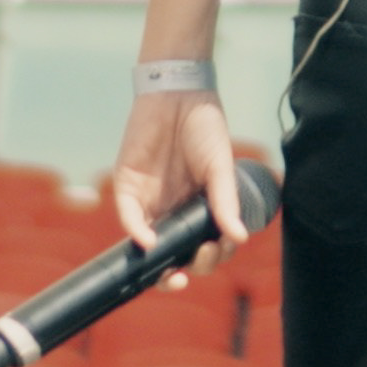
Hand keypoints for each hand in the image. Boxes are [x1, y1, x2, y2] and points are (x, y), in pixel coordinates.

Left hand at [104, 88, 247, 286]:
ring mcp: (149, 200)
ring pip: (149, 244)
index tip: (217, 253)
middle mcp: (172, 209)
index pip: (201, 245)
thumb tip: (239, 237)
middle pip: (176, 253)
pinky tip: (151, 242)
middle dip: (188, 268)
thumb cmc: (205, 128)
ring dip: (159, 264)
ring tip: (175, 273)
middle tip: (201, 261)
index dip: (209, 258)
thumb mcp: (222, 167)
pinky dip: (138, 232)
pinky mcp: (127, 186)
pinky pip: (129, 216)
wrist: (180, 93)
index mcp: (197, 208)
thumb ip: (226, 202)